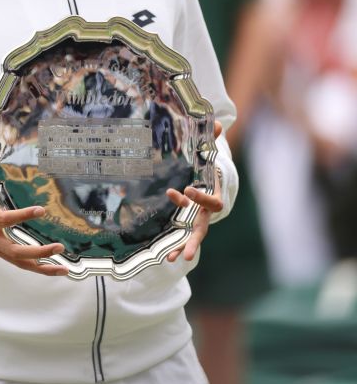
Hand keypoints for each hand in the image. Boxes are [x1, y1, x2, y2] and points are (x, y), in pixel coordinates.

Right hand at [0, 171, 68, 276]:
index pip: (6, 220)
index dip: (23, 216)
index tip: (41, 210)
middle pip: (16, 252)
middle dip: (39, 252)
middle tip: (59, 247)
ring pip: (19, 263)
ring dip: (41, 268)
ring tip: (62, 269)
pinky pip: (17, 262)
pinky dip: (34, 266)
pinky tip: (51, 267)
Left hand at [164, 121, 225, 262]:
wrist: (215, 181)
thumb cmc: (211, 166)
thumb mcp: (211, 152)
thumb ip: (213, 140)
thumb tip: (218, 123)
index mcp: (215, 195)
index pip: (212, 200)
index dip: (201, 197)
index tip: (186, 189)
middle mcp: (207, 211)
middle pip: (203, 227)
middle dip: (195, 239)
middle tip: (189, 253)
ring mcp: (197, 219)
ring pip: (192, 236)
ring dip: (182, 247)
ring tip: (172, 259)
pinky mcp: (187, 222)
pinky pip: (182, 235)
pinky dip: (175, 245)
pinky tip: (165, 256)